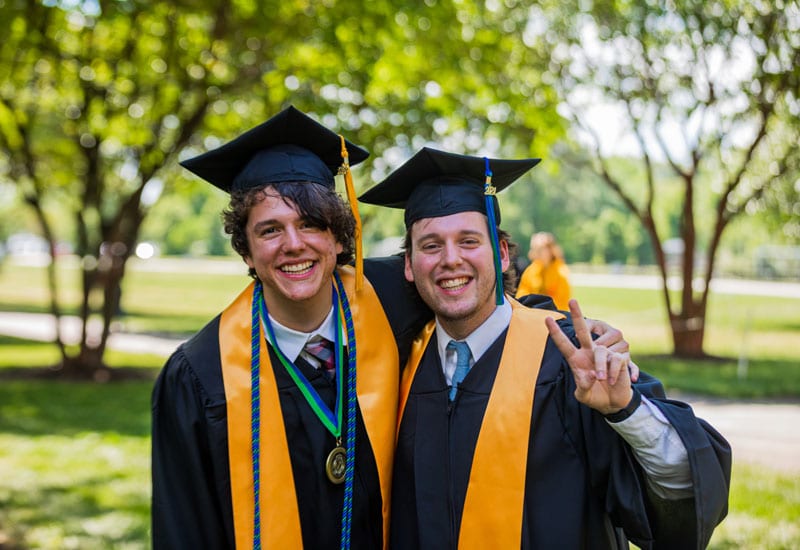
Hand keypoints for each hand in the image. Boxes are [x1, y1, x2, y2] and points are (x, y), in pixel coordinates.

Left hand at [545, 299, 633, 414]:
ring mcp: (604, 354)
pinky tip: (613, 380)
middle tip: (572, 299)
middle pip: (582, 332)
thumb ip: (582, 387)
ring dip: (601, 368)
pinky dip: (614, 373)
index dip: (556, 333)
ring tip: (602, 380)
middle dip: (578, 315)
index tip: (547, 318)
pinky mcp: (619, 358)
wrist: (613, 402)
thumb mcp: (583, 396)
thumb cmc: (594, 396)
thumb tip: (589, 375)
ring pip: (600, 352)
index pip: (564, 345)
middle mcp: (588, 353)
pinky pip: (615, 361)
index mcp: (576, 360)